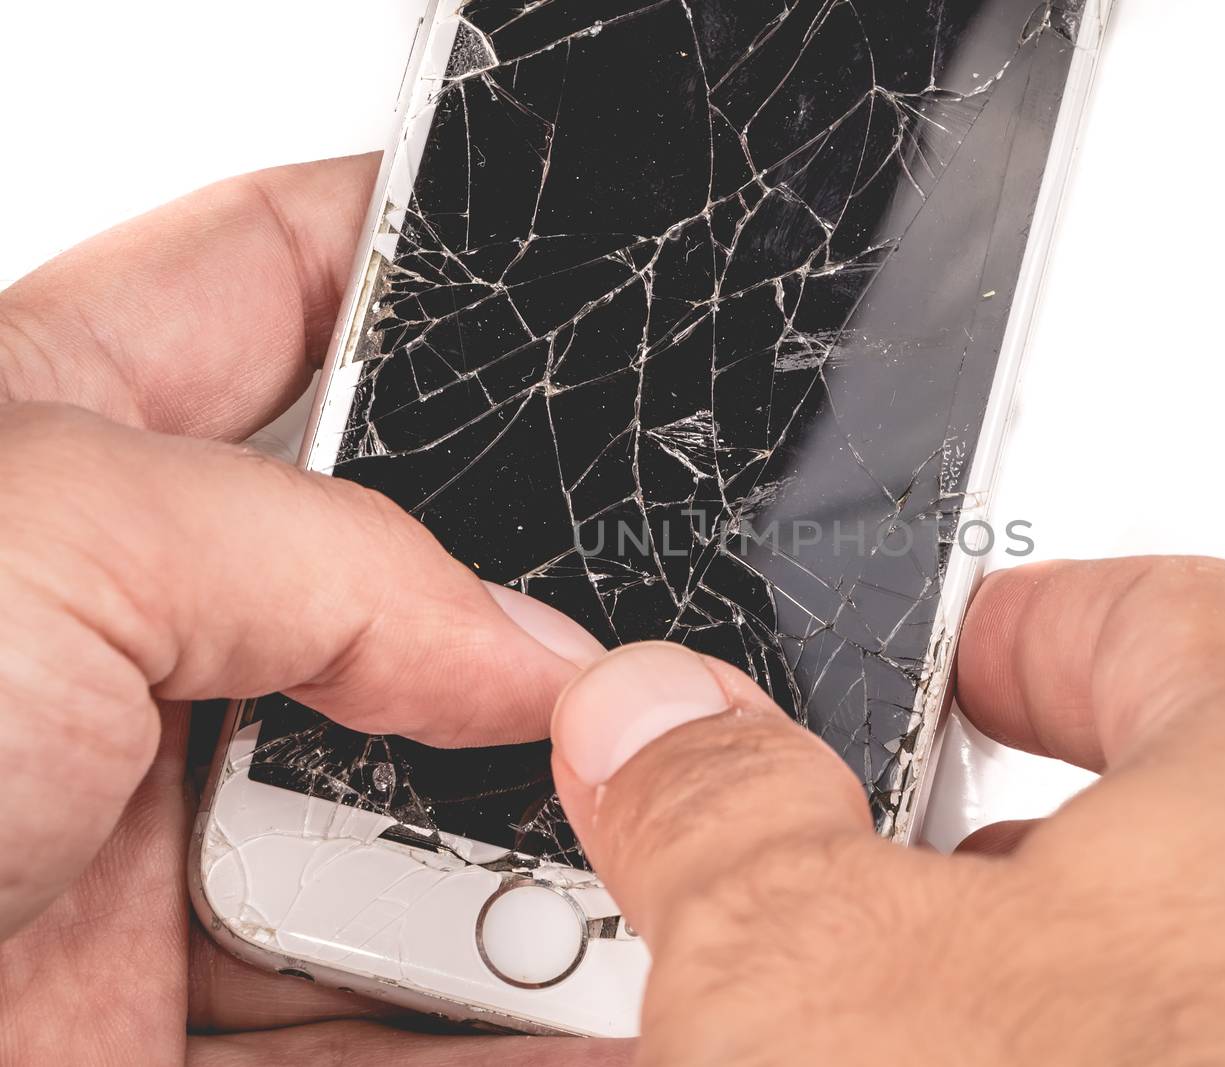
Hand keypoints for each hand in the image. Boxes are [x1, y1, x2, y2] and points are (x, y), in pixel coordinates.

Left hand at [0, 159, 621, 1063]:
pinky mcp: (170, 1002)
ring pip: (412, 810)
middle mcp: (119, 635)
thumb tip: (531, 654)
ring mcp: (153, 830)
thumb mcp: (31, 539)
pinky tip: (592, 1008)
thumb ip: (326, 558)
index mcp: (58, 446)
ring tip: (620, 855)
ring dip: (526, 836)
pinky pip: (383, 1016)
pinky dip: (496, 1024)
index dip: (414, 252)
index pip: (275, 283)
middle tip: (624, 645)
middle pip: (397, 577)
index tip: (554, 270)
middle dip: (521, 607)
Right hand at [550, 558, 1224, 1064]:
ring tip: (861, 1014)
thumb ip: (723, 805)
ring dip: (1000, 981)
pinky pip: (1174, 1060)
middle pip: (1154, 792)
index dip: (1002, 621)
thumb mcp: (819, 974)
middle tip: (848, 853)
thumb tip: (650, 715)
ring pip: (1158, 963)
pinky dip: (1063, 1062)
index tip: (908, 663)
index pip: (1151, 609)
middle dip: (968, 831)